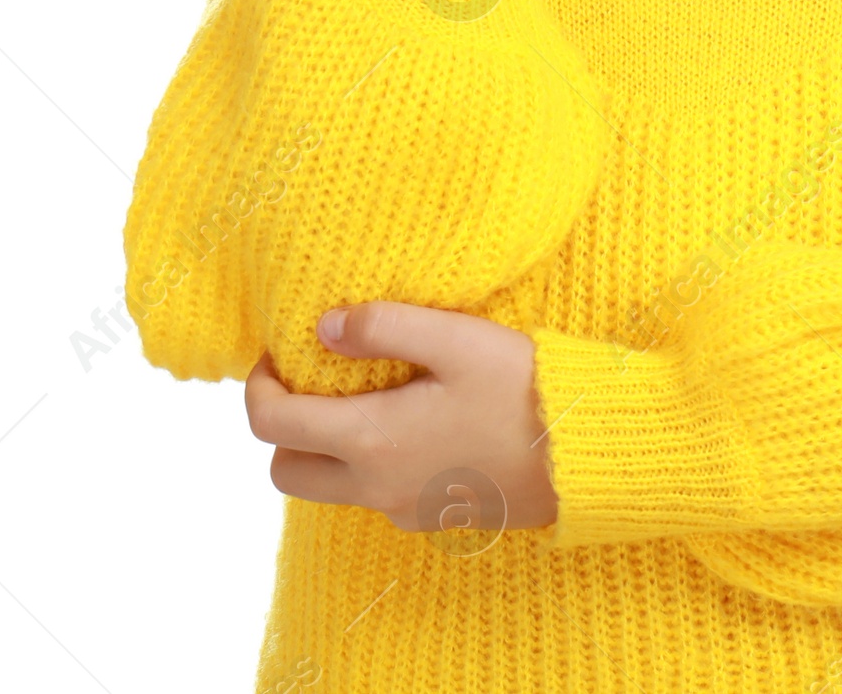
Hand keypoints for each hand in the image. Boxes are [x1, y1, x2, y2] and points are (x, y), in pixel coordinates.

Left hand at [246, 301, 558, 535]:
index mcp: (370, 441)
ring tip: (363, 391)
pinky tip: (410, 418)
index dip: (259, 385)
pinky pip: (373, 493)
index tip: (279, 351)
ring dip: (324, 445)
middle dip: (283, 425)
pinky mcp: (432, 515)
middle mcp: (375, 487)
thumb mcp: (454, 339)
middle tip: (311, 378)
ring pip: (327, 488)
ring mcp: (403, 507)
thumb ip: (383, 326)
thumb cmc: (521, 388)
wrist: (583, 454)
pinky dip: (367, 460)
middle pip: (286, 470)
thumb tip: (322, 327)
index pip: (272, 425)